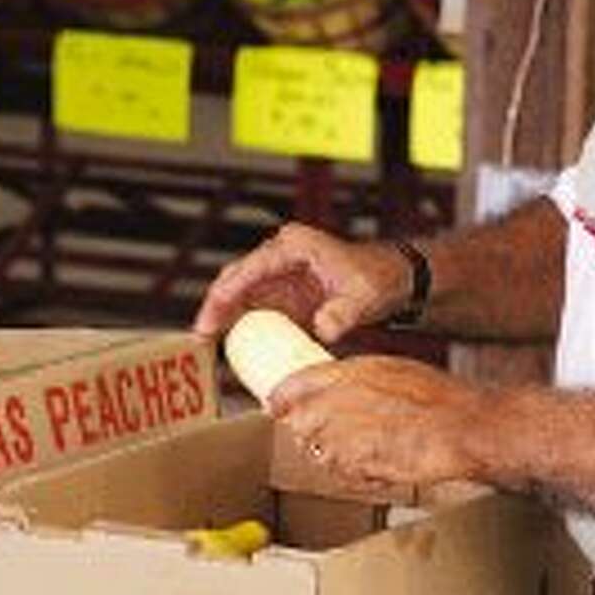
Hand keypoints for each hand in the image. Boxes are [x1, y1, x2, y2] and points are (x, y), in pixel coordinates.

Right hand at [193, 222, 412, 344]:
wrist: (395, 279)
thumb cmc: (379, 276)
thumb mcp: (364, 296)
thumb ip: (343, 313)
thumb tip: (323, 329)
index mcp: (292, 247)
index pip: (247, 270)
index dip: (224, 297)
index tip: (209, 323)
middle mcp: (281, 257)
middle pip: (235, 281)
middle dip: (215, 309)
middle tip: (199, 340)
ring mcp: (281, 275)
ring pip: (241, 296)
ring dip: (224, 319)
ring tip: (207, 347)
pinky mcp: (286, 295)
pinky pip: (256, 310)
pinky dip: (242, 326)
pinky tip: (231, 346)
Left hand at [270, 356, 483, 488]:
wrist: (462, 428)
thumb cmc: (439, 398)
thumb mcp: (393, 368)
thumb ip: (358, 379)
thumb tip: (332, 384)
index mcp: (345, 374)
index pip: (289, 388)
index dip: (280, 399)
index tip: (276, 405)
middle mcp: (337, 405)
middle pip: (299, 425)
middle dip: (310, 430)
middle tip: (333, 432)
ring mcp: (344, 439)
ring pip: (319, 454)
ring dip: (334, 454)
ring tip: (366, 447)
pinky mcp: (356, 468)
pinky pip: (342, 475)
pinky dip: (355, 473)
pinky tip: (378, 462)